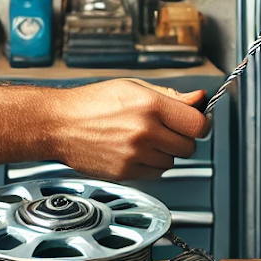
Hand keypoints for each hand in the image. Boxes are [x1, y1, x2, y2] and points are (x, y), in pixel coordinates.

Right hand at [50, 80, 210, 179]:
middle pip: (189, 146)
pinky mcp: (126, 172)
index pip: (198, 124)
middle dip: (182, 138)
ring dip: (166, 153)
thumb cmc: (92, 103)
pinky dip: (151, 165)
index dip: (201, 124)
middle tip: (167, 130)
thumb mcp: (133, 87)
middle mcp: (145, 132)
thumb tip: (198, 99)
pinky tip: (135, 151)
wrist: (60, 125)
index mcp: (150, 106)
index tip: (197, 123)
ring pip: (173, 162)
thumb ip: (171, 96)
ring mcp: (136, 155)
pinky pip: (156, 174)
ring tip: (144, 139)